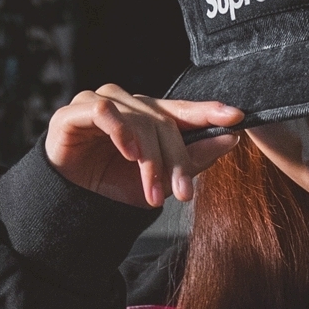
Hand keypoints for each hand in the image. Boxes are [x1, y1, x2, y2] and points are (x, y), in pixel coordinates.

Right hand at [45, 85, 242, 208]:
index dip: (209, 111)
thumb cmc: (114, 187)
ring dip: (150, 159)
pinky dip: (120, 130)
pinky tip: (128, 153)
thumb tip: (231, 138)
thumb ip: (194, 159)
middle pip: (163, 122)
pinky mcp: (75, 111)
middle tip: (182, 195)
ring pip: (138, 120)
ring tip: (154, 193)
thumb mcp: (160, 180)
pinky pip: (104, 110)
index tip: (237, 117)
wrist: (71, 205)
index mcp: (149, 116)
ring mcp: (101, 103)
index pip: (184, 109)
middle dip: (176, 161)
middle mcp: (128, 104)